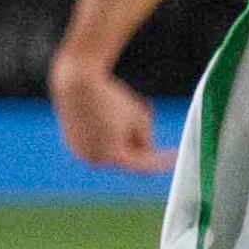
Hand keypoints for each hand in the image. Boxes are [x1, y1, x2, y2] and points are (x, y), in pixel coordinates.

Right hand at [49, 57, 163, 172]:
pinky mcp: (72, 143)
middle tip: (146, 120)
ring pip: (111, 151)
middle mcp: (95, 159)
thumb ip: (147, 138)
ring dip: (122, 139)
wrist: (77, 82)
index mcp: (114, 156)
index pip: (144, 166)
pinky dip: (104, 136)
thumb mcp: (140, 117)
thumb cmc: (111, 98)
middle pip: (127, 158)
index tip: (175, 155)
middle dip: (139, 144)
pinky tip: (106, 116)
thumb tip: (147, 151)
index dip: (162, 160)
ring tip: (120, 114)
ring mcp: (81, 152)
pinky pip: (95, 144)